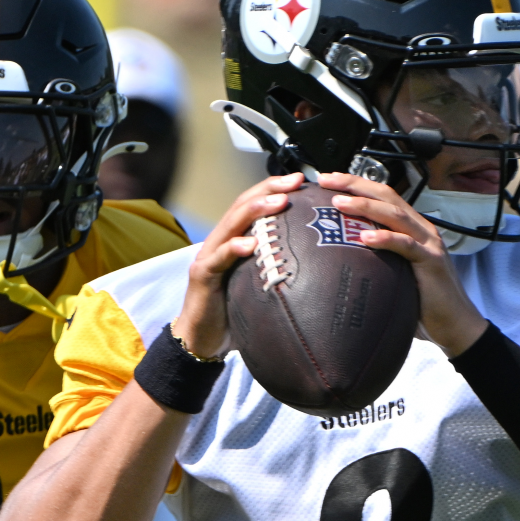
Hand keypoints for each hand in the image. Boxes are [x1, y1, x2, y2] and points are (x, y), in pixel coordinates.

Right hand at [171, 173, 304, 357]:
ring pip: (230, 224)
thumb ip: (277, 270)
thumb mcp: (259, 285)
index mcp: (234, 240)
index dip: (274, 189)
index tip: (300, 180)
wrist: (201, 339)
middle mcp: (220, 242)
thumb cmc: (233, 313)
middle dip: (269, 189)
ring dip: (255, 210)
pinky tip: (250, 244)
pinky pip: (218, 258)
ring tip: (278, 202)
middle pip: (242, 205)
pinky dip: (234, 248)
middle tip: (294, 181)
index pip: (253, 205)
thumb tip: (319, 266)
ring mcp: (209, 256)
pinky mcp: (202, 276)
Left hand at [319, 172, 487, 355]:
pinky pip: (407, 245)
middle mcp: (421, 229)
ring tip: (340, 204)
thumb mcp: (396, 270)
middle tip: (327, 179)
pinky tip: (365, 238)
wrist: (456, 323)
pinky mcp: (432, 262)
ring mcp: (428, 243)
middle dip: (355, 185)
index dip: (356, 184)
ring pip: (395, 215)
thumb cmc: (423, 299)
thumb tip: (341, 255)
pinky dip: (386, 239)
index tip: (328, 180)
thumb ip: (378, 256)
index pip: (382, 195)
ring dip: (365, 206)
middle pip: (387, 195)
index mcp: (411, 227)